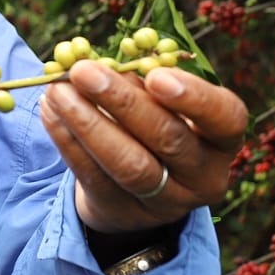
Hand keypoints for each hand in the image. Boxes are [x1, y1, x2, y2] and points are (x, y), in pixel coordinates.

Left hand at [40, 61, 247, 233]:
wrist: (136, 190)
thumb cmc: (154, 126)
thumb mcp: (163, 106)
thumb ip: (144, 84)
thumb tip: (102, 63)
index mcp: (222, 140)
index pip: (225, 119)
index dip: (194, 98)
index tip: (157, 76)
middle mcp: (203, 176)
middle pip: (168, 139)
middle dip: (122, 101)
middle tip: (84, 71)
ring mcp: (166, 201)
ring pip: (129, 164)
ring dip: (88, 123)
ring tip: (58, 90)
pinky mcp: (124, 211)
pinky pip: (93, 176)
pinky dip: (67, 140)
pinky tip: (50, 111)